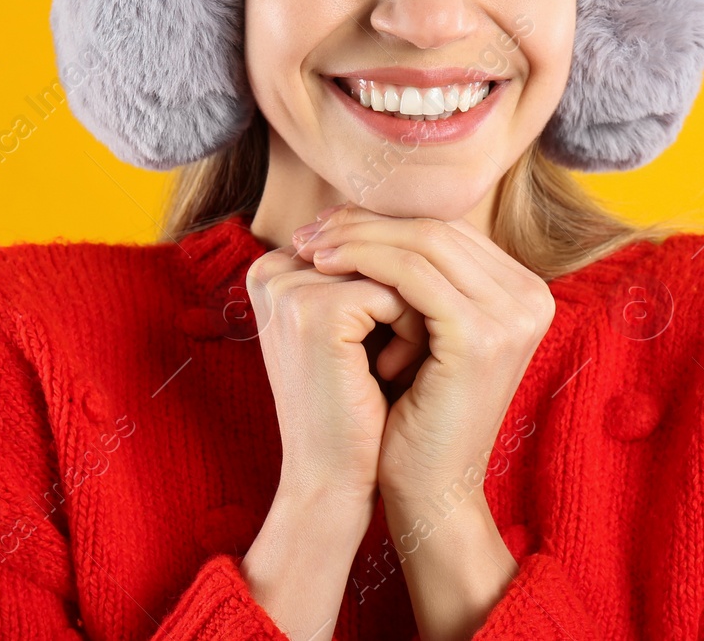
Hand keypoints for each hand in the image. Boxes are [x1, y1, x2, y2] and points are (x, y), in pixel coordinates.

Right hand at [238, 244, 426, 638]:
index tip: (387, 340)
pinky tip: (392, 374)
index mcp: (274, 267)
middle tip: (408, 349)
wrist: (332, 483)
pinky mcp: (315, 310)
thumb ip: (370, 271)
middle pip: (383, 246)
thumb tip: (431, 221)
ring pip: (397, 267)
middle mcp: (271, 268)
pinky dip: (414, 332)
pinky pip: (399, 293)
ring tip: (403, 362)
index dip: (401, 283)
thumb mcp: (357, 328)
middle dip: (411, 296)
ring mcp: (289, 287)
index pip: (368, 237)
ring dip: (419, 313)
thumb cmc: (354, 409)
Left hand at [292, 206, 554, 640]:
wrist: (431, 491)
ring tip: (307, 249)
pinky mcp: (481, 335)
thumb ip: (416, 277)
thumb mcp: (422, 332)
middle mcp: (531, 298)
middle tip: (309, 231)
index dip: (384, 220)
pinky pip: (412, 275)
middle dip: (366, 222)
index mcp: (524, 293)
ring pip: (423, 243)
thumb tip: (361, 213)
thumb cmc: (414, 413)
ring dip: (356, 238)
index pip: (449, 229)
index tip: (328, 225)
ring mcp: (513, 316)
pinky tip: (321, 268)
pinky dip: (362, 262)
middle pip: (438, 228)